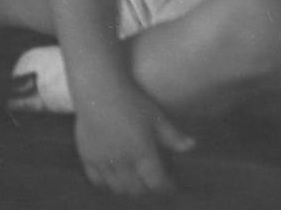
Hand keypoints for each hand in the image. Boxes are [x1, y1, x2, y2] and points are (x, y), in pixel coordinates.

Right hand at [74, 80, 193, 196]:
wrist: (99, 90)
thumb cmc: (132, 100)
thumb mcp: (156, 116)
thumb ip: (173, 136)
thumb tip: (192, 146)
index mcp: (143, 153)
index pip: (156, 182)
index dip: (166, 187)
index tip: (171, 186)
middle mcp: (123, 162)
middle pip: (136, 189)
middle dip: (147, 187)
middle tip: (153, 180)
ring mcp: (103, 162)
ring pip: (117, 188)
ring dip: (128, 187)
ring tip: (135, 179)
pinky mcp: (88, 157)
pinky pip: (97, 180)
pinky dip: (107, 182)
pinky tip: (114, 174)